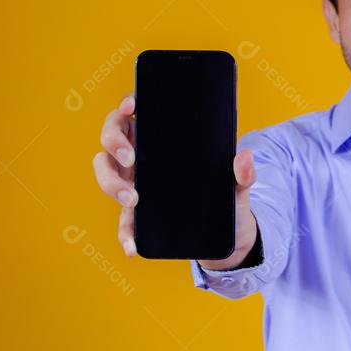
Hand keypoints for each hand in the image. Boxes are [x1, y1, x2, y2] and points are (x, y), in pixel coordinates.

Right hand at [93, 92, 258, 263]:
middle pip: (111, 139)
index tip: (133, 105)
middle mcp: (141, 158)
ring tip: (133, 200)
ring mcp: (135, 184)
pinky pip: (123, 222)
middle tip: (130, 158)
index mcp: (161, 139)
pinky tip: (132, 246)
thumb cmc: (227, 197)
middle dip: (113, 143)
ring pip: (106, 174)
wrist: (228, 235)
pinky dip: (125, 233)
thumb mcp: (238, 186)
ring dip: (111, 183)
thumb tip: (243, 156)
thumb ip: (242, 173)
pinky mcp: (137, 215)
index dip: (127, 104)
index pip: (136, 113)